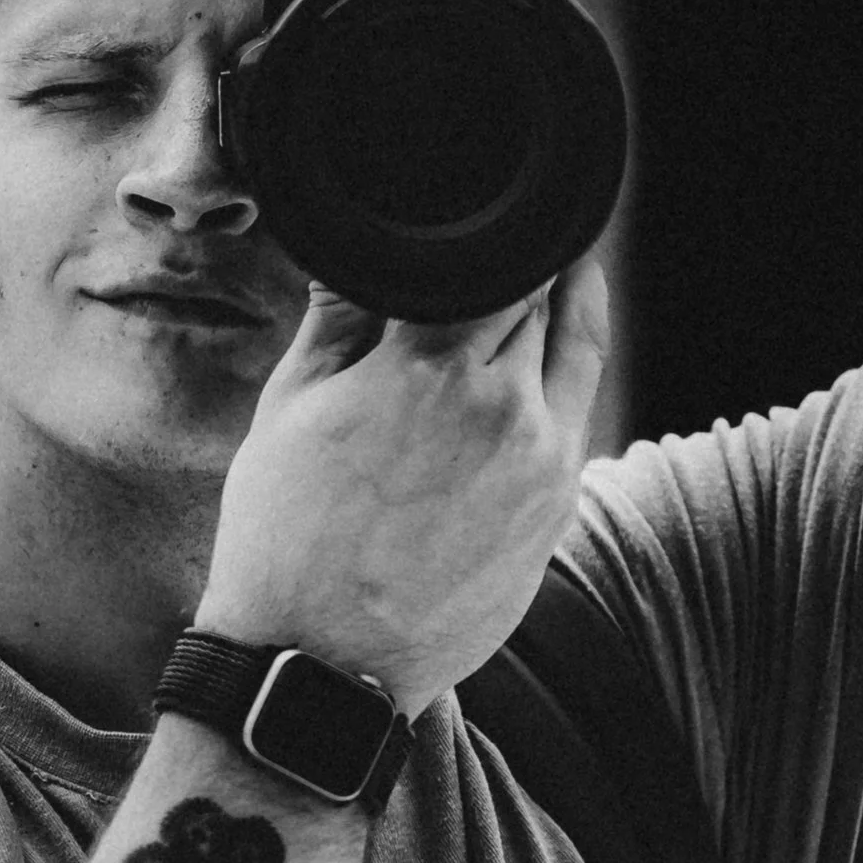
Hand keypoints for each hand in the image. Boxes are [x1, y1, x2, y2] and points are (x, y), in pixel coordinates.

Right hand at [194, 258, 610, 719]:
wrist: (318, 671)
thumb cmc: (285, 538)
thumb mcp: (292, 408)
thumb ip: (341, 313)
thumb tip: (357, 242)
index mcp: (433, 368)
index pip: (500, 255)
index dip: (496, 218)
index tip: (491, 190)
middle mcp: (507, 409)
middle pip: (550, 292)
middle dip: (533, 256)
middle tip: (519, 223)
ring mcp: (544, 466)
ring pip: (576, 350)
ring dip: (560, 308)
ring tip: (540, 274)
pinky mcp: (557, 513)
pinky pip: (571, 418)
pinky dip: (553, 382)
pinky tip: (523, 369)